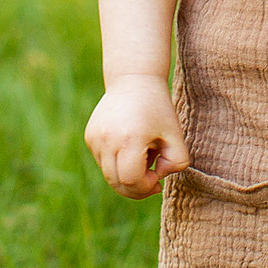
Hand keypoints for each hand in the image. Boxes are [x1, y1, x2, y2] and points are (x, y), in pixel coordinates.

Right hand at [85, 74, 190, 198]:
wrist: (134, 78)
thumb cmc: (158, 108)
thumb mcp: (176, 134)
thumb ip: (177, 162)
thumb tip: (156, 177)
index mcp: (129, 139)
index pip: (131, 181)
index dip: (145, 187)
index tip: (158, 177)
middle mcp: (107, 140)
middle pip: (117, 183)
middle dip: (136, 188)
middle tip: (152, 179)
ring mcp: (95, 138)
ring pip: (109, 174)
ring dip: (126, 175)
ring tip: (143, 155)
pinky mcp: (90, 136)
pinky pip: (103, 162)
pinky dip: (117, 163)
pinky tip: (131, 146)